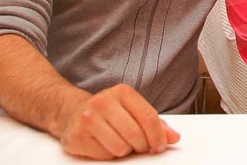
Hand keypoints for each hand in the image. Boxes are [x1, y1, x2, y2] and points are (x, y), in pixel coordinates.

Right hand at [57, 83, 179, 159]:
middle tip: (140, 147)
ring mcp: (88, 118)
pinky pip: (104, 155)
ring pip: (120, 148)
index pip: (148, 117)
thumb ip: (155, 123)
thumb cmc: (109, 112)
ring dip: (124, 151)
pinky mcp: (77, 136)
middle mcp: (104, 102)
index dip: (158, 136)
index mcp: (122, 92)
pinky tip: (104, 144)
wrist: (71, 111)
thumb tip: (174, 138)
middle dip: (142, 146)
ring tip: (119, 141)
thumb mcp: (132, 110)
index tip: (160, 146)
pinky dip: (109, 154)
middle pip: (135, 134)